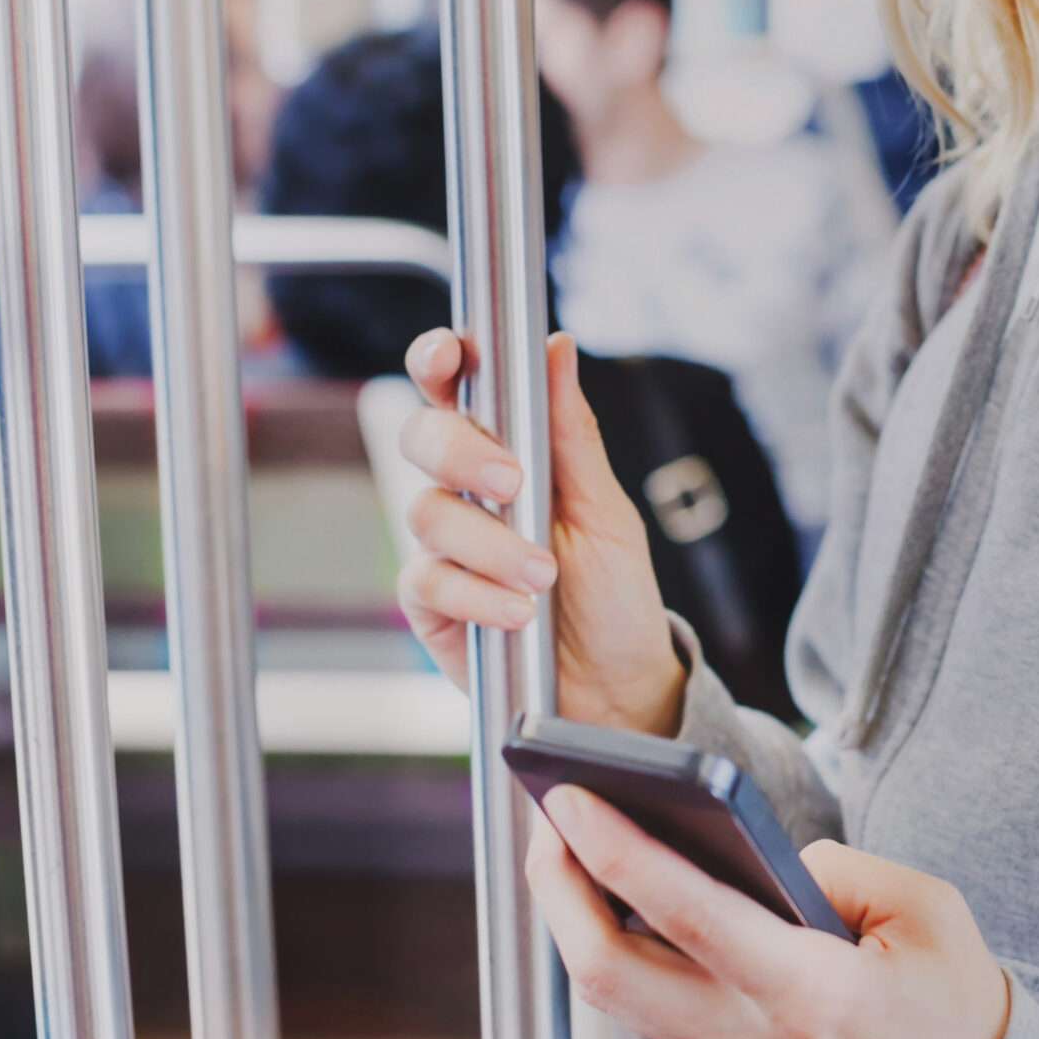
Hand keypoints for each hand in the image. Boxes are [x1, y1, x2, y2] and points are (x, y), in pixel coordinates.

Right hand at [397, 329, 686, 734]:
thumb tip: (557, 349)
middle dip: (460, 452)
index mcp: (510, 451)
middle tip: (511, 483)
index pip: (458, 389)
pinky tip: (518, 612)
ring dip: (490, 543)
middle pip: (422, 436)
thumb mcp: (607, 511)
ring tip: (543, 575)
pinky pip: (429, 580)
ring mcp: (443, 546)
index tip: (450, 354)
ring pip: (428, 512)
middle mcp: (466, 492)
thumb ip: (573, 434)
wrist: (617, 689)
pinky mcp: (431, 603)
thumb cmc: (615, 594)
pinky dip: (476, 594)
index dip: (441, 360)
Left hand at [529, 786, 1010, 1038]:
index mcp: (811, 993)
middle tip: (549, 818)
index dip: (620, 853)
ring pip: (613, 994)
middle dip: (558, 890)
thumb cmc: (957, 1008)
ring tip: (566, 845)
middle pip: (610, 973)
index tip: (573, 799)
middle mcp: (752, 1034)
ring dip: (573, 918)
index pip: (690, 917)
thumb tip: (769, 856)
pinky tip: (613, 894)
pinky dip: (612, 943)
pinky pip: (644, 1003)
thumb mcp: (928, 912)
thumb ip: (842, 867)